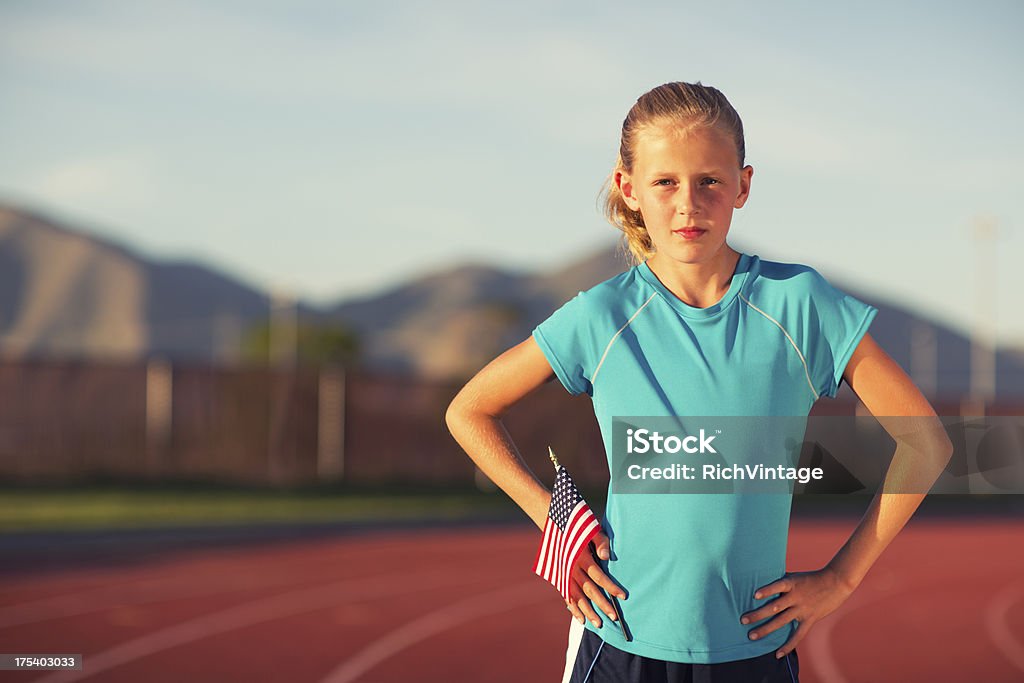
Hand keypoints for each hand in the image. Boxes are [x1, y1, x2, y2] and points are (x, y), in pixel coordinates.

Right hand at [565, 530, 626, 627]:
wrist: (554, 525)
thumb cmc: (578, 528)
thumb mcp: (590, 530)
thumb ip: (600, 542)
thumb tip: (606, 557)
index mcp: (580, 557)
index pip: (598, 576)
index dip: (611, 587)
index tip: (623, 596)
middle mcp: (571, 568)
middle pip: (589, 590)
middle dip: (602, 604)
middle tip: (614, 616)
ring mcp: (564, 575)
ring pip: (577, 597)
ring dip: (588, 611)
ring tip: (599, 624)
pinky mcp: (560, 579)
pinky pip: (566, 596)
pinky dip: (573, 609)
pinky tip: (582, 619)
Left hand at [739, 566, 855, 658]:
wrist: (836, 582)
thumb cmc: (811, 578)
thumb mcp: (794, 576)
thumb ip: (780, 581)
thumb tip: (760, 578)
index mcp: (791, 583)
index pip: (777, 586)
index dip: (767, 591)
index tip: (754, 596)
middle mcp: (795, 597)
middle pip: (774, 607)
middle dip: (757, 614)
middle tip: (743, 620)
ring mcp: (802, 609)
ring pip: (781, 621)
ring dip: (765, 629)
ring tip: (751, 636)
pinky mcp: (809, 619)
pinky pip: (797, 635)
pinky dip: (788, 645)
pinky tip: (777, 654)